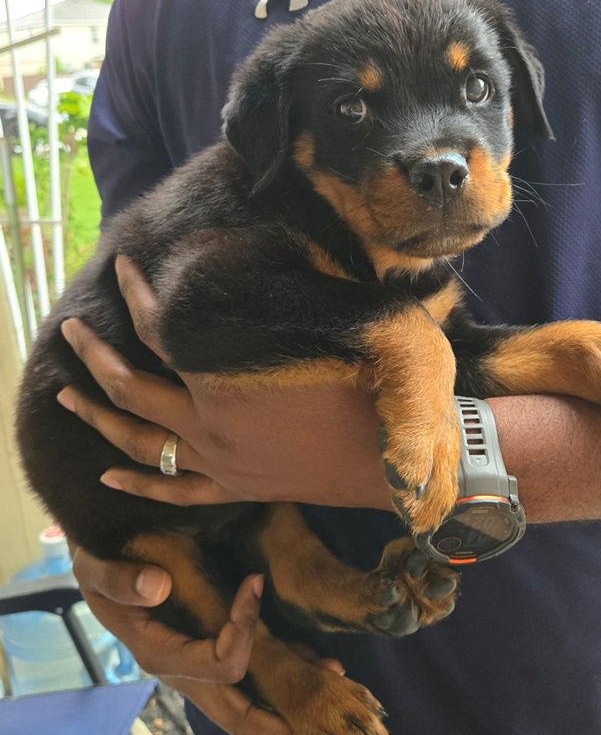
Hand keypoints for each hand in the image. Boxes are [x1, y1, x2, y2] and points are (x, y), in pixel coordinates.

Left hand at [57, 256, 390, 509]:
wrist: (400, 465)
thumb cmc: (379, 394)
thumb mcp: (343, 331)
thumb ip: (306, 292)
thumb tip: (287, 241)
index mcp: (231, 380)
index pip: (160, 329)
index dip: (136, 293)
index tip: (123, 266)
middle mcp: (211, 425)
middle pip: (131, 388)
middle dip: (92, 355)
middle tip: (69, 330)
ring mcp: (221, 463)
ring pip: (139, 442)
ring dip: (98, 416)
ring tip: (65, 396)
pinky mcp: (237, 489)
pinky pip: (175, 492)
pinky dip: (138, 485)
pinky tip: (107, 477)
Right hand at [71, 541, 342, 734]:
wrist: (105, 559)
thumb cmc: (103, 561)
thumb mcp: (99, 565)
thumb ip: (121, 579)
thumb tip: (156, 586)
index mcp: (160, 654)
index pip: (218, 664)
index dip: (243, 629)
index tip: (254, 583)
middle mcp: (183, 670)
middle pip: (238, 715)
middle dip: (283, 726)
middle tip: (325, 731)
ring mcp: (199, 666)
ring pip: (249, 703)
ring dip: (291, 704)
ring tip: (337, 688)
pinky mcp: (209, 653)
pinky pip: (250, 678)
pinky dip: (284, 677)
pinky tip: (319, 666)